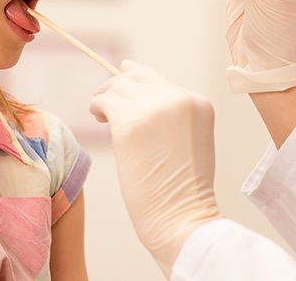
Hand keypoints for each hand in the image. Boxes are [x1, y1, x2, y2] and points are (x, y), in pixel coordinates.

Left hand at [90, 61, 219, 275]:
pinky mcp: (129, 122)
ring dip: (105, 97)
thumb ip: (171, 116)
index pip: (160, 79)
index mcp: (198, 103)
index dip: (136, 78)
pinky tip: (97, 118)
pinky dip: (96, 106)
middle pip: (138, 78)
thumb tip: (137, 96)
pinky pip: (104, 101)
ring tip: (100, 114)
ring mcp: (154, 109)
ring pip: (119, 87)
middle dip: (119, 86)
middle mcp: (178, 99)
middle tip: (105, 101)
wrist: (183, 216)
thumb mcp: (189, 140)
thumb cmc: (183, 190)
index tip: (121, 80)